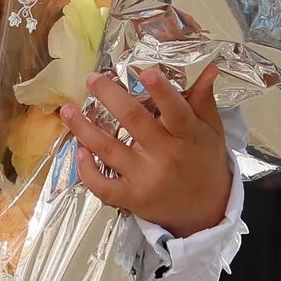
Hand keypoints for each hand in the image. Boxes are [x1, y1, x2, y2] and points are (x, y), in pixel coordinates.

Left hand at [63, 65, 230, 233]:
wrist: (207, 211)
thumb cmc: (205, 163)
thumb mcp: (211, 131)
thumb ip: (203, 100)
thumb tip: (208, 68)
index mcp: (188, 136)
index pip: (176, 111)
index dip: (162, 92)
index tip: (147, 72)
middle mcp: (165, 155)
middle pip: (133, 121)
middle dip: (110, 96)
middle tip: (92, 78)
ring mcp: (145, 178)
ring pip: (108, 149)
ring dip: (84, 129)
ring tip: (68, 110)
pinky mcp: (132, 198)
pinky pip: (103, 186)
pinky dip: (87, 171)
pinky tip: (79, 152)